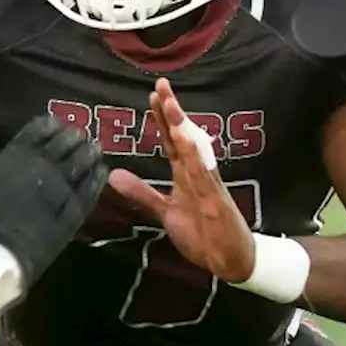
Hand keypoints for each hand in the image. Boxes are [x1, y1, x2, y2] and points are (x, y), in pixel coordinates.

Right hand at [0, 117, 108, 285]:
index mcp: (17, 154)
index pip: (39, 129)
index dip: (50, 124)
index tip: (56, 122)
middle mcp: (44, 166)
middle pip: (66, 143)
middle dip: (74, 135)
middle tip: (80, 133)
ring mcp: (62, 189)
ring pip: (82, 163)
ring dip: (90, 153)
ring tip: (95, 148)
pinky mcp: (73, 213)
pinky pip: (91, 190)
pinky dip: (98, 178)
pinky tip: (102, 172)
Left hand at [109, 78, 255, 282]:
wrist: (231, 260)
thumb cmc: (204, 233)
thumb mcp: (166, 212)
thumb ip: (142, 193)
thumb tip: (114, 176)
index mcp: (186, 174)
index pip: (172, 141)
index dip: (162, 119)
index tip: (153, 94)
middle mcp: (198, 174)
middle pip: (183, 137)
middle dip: (172, 112)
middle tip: (161, 85)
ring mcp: (208, 185)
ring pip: (194, 150)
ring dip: (182, 127)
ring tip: (170, 104)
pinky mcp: (215, 201)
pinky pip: (203, 175)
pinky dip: (193, 156)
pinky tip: (184, 139)